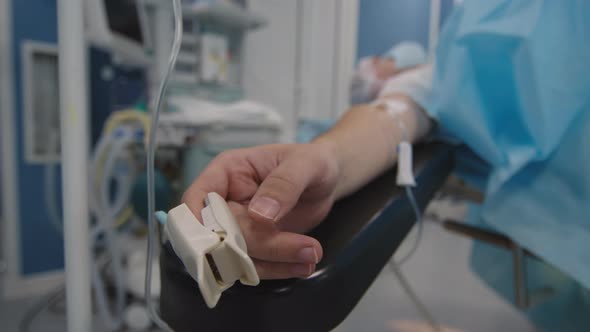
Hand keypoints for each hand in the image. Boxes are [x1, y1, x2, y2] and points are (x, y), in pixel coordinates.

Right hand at [182, 143, 339, 278]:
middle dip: (260, 245)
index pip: (195, 198)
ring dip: (273, 262)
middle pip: (220, 234)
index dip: (199, 223)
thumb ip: (284, 184)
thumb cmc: (311, 161)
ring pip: (236, 256)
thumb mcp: (305, 164)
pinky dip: (278, 270)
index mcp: (227, 172)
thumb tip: (260, 214)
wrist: (327, 180)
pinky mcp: (254, 246)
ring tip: (311, 254)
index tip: (225, 241)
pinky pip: (254, 266)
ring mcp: (238, 226)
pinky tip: (305, 264)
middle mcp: (226, 200)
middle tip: (305, 247)